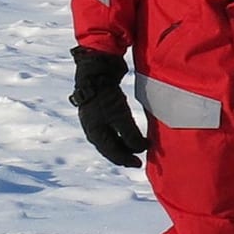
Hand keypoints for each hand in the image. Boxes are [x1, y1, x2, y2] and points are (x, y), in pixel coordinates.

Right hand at [70, 46, 147, 166]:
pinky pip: (113, 126)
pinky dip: (123, 132)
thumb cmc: (106, 95)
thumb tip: (140, 149)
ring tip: (137, 146)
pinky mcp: (102, 108)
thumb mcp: (120, 116)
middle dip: (125, 153)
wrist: (96, 70)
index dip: (126, 160)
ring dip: (124, 143)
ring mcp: (96, 117)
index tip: (139, 164)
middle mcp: (93, 127)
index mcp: (95, 133)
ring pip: (111, 137)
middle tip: (139, 158)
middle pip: (110, 147)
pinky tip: (130, 131)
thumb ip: (130, 134)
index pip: (111, 153)